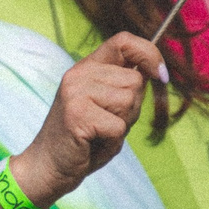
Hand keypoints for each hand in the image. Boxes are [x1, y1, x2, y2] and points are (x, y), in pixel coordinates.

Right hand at [8, 33, 162, 208]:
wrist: (48, 167)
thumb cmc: (84, 140)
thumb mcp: (106, 105)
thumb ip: (124, 87)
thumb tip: (156, 71)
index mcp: (87, 67)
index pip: (124, 41)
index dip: (149, 54)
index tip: (160, 75)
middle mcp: (79, 74)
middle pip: (134, 81)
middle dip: (132, 108)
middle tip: (107, 123)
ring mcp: (76, 92)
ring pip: (129, 102)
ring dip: (122, 125)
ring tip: (99, 133)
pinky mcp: (77, 114)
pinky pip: (118, 126)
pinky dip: (112, 142)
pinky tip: (93, 144)